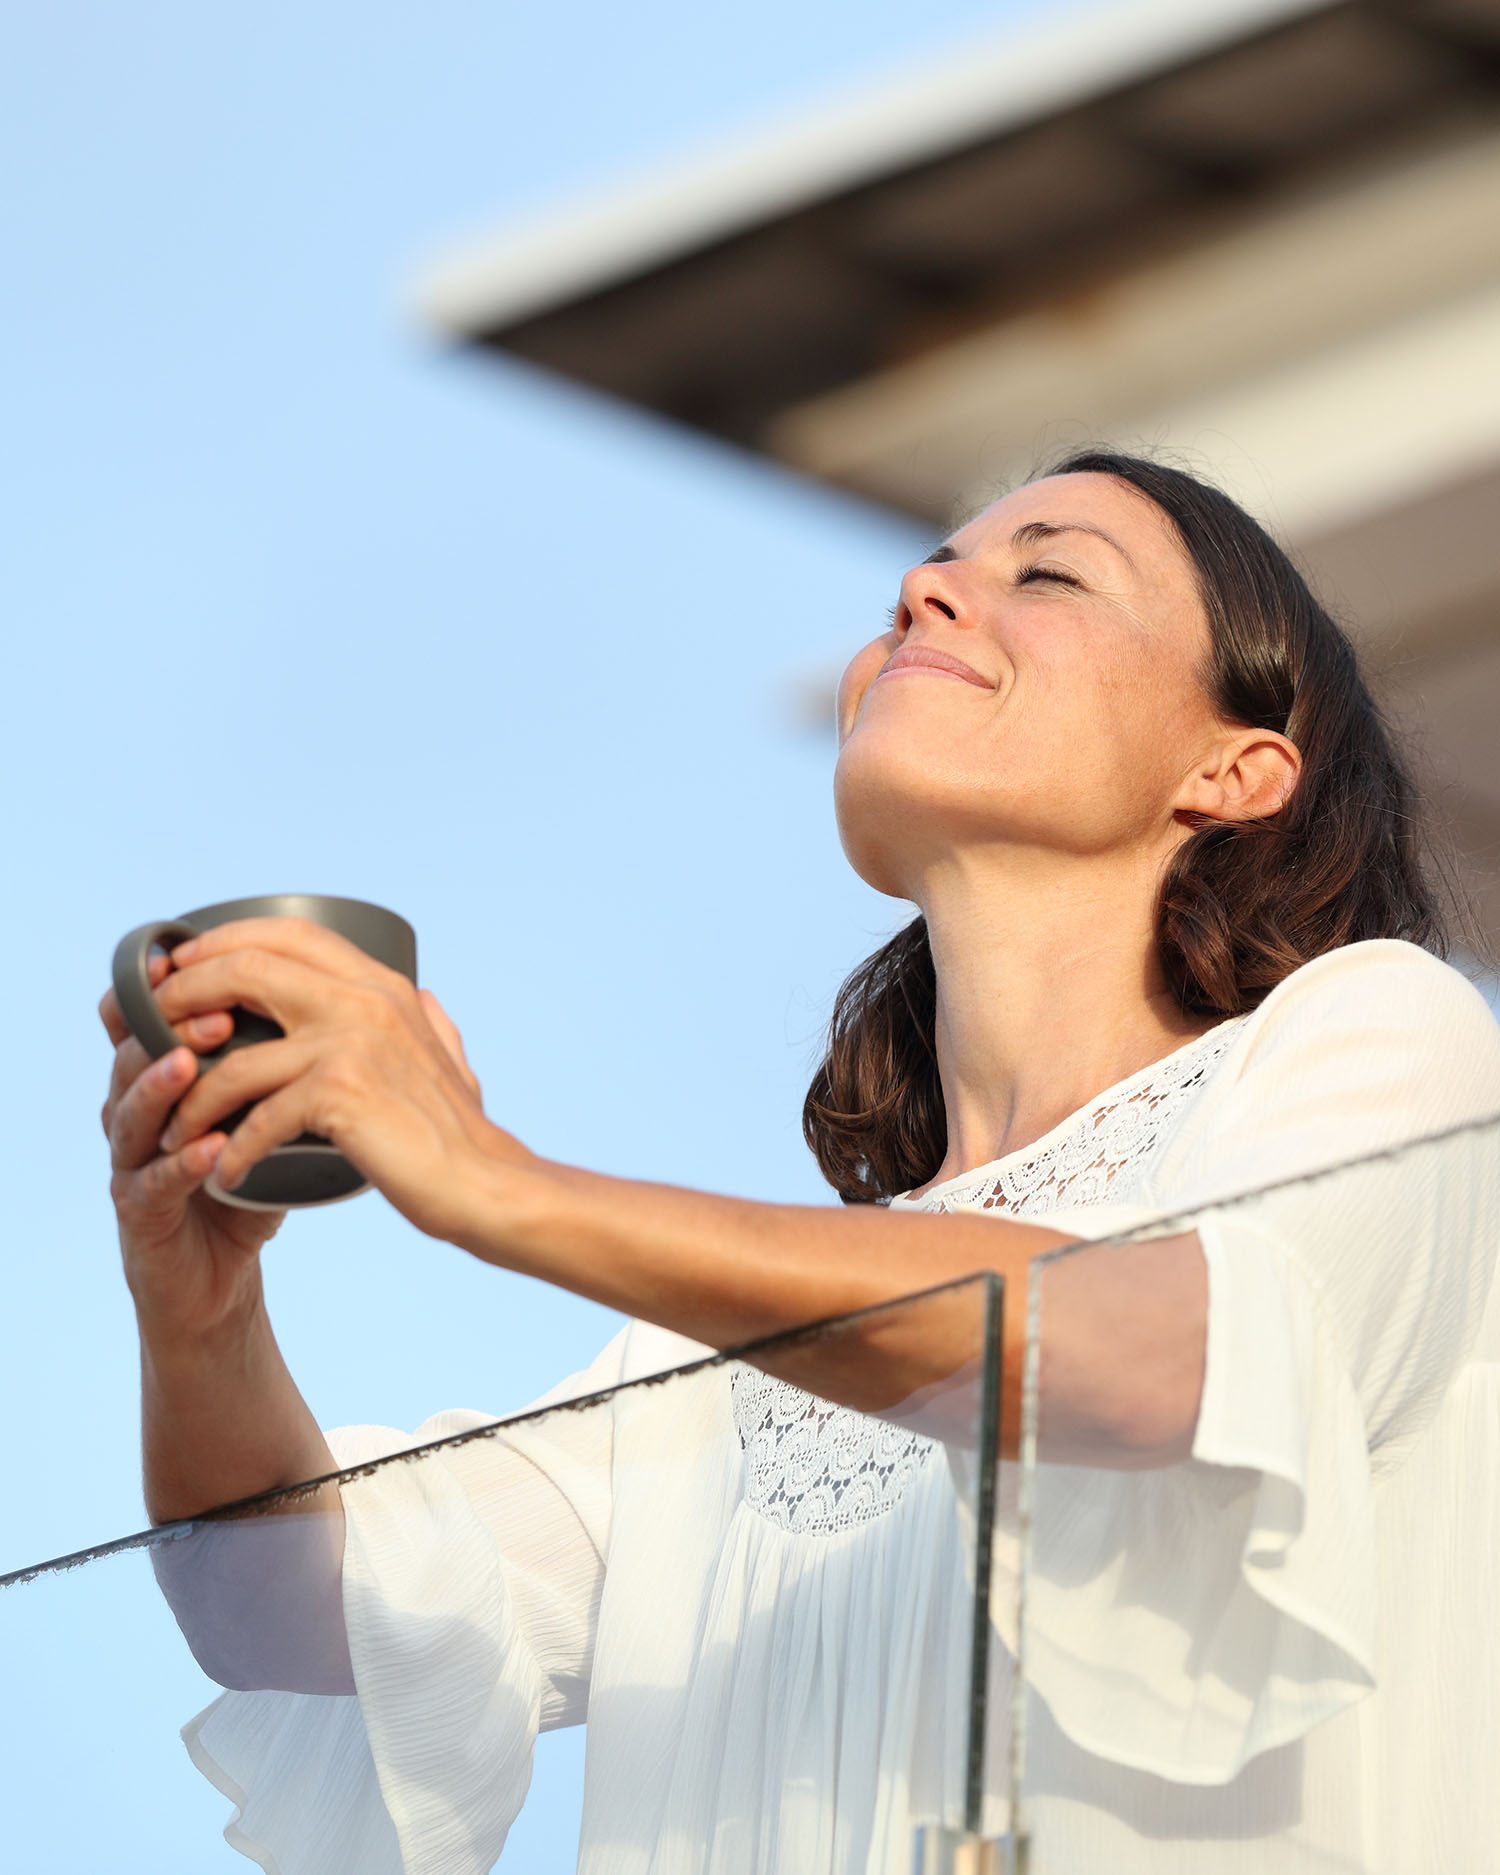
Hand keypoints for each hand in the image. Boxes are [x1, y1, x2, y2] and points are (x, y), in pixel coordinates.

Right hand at [102, 951, 282, 1344]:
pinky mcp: (138, 1213)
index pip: (155, 1016)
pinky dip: (180, 1163)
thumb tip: (370, 997)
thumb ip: (298, 1059)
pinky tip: (208, 1150)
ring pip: (129, 1111)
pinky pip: (152, 1182)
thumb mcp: (273, 1114)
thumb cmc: (248, 1187)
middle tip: (219, 1010)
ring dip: (162, 1084)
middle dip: (173, 1025)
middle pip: (135, 1051)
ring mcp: (132, 1161)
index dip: (179, 986)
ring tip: (193, 1063)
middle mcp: (139, 1110)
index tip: (219, 956)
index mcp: (167, 1076)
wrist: (221, 1278)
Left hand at [148, 917, 531, 1244]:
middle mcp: (365, 1000)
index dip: (222, 942)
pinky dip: (231, 1152)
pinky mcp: (340, 1095)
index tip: (181, 970)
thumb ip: (431, 1022)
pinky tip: (224, 1174)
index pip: (287, 932)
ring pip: (236, 1054)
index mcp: (382, 985)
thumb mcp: (451, 1057)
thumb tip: (424, 997)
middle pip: (245, 968)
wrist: (485, 1185)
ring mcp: (352, 1043)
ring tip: (174, 1130)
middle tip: (153, 1031)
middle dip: (184, 996)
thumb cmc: (461, 1133)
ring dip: (191, 1097)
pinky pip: (256, 1117)